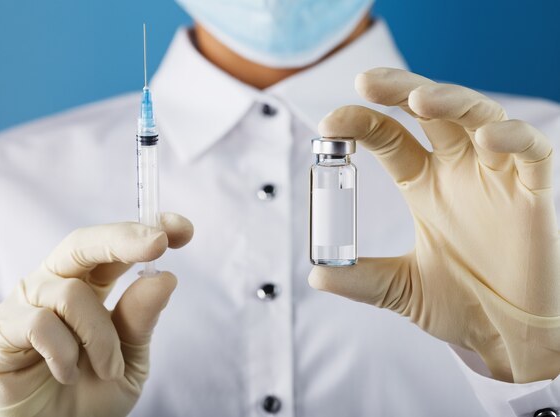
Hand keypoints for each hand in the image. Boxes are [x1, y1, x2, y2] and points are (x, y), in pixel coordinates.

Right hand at [0, 213, 192, 416]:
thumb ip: (140, 319)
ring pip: (72, 295)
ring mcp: (24, 303)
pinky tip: (67, 374)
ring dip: (101, 338)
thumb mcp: (130, 358)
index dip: (145, 229)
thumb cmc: (93, 393)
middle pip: (82, 243)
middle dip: (122, 239)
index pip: (115, 246)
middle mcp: (56, 284)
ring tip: (108, 370)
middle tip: (157, 243)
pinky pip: (39, 324)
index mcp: (91, 284)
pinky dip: (65, 353)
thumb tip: (165, 277)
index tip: (183, 229)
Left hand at [309, 68, 559, 382]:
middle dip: (401, 90)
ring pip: (479, 117)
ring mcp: (497, 178)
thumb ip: (363, 280)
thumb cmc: (464, 306)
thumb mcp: (402, 290)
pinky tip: (486, 139)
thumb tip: (316, 274)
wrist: (511, 336)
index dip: (361, 123)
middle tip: (366, 82)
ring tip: (418, 99)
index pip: (390, 137)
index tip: (329, 126)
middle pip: (431, 111)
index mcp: (424, 186)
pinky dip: (514, 138)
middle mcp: (458, 172)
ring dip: (451, 101)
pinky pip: (533, 153)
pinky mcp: (535, 195)